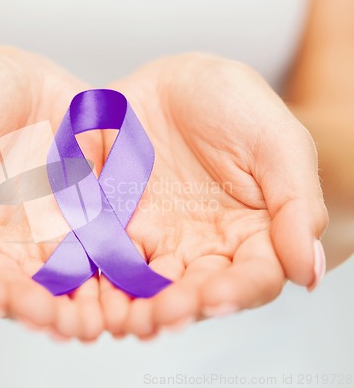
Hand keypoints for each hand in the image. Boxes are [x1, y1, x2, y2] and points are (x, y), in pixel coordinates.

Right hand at [0, 46, 104, 341]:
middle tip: (48, 315)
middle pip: (13, 292)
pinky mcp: (87, 223)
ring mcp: (48, 237)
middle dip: (31, 308)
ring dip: (75, 306)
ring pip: (61, 285)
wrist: (21, 80)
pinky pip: (100, 254)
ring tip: (89, 317)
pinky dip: (109, 274)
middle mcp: (2, 246)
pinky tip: (121, 284)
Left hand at [100, 54, 328, 338]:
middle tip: (160, 315)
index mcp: (253, 233)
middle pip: (195, 291)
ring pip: (149, 285)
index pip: (252, 277)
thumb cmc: (233, 104)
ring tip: (124, 317)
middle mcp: (205, 246)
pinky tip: (92, 291)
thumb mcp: (276, 142)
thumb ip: (296, 204)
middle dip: (178, 307)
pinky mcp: (118, 225)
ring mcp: (159, 238)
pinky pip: (108, 257)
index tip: (215, 298)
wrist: (173, 82)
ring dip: (136, 305)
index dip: (236, 292)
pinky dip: (101, 278)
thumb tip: (307, 272)